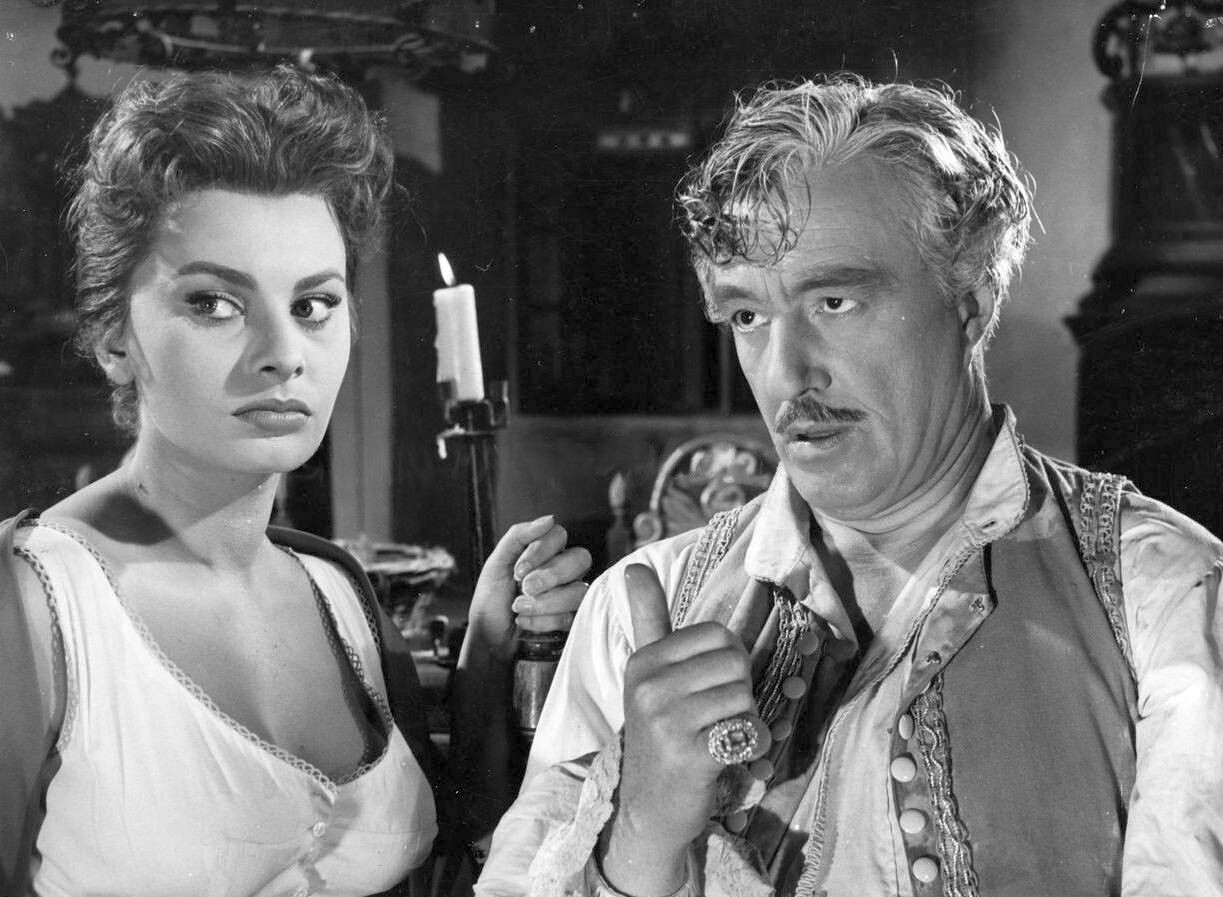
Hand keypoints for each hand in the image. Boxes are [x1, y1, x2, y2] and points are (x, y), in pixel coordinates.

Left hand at [467, 515, 591, 660]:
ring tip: (519, 608)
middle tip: (524, 587)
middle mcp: (562, 571)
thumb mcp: (496, 564)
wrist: (487, 638)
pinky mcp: (573, 620)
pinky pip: (574, 615)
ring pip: (578, 590)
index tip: (518, 570)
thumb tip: (549, 519)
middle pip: (579, 559)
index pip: (559, 536)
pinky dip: (545, 620)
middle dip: (549, 575)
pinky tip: (526, 622)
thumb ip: (518, 536)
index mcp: (545, 553)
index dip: (541, 550)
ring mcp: (571, 595)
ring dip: (545, 601)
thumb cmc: (491, 601)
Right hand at [599, 564, 768, 895]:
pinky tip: (724, 757)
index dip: (727, 662)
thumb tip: (635, 566)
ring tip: (717, 737)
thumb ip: (647, 618)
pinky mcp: (691, 755)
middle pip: (736, 662)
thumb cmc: (659, 734)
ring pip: (745, 696)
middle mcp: (650, 686)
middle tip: (713, 717)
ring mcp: (667, 721)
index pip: (718, 635)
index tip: (704, 689)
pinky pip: (749, 731)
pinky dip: (750, 747)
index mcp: (644, 661)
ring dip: (745, 721)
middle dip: (739, 690)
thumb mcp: (646, 674)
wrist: (647, 810)